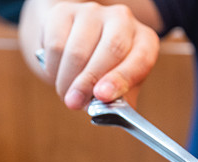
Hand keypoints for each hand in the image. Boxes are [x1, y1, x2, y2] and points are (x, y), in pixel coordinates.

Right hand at [36, 2, 159, 108]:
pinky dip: (53, 67)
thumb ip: (120, 101)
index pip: (140, 59)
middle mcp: (123, 20)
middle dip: (88, 82)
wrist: (79, 39)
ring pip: (77, 50)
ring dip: (67, 79)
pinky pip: (55, 44)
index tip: (103, 95)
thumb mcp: (121, 86)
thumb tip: (109, 114)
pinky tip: (57, 74)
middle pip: (110, 50)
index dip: (122, 78)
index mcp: (145, 41)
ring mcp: (94, 12)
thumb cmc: (106, 70)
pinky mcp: (65, 11)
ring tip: (66, 95)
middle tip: (74, 103)